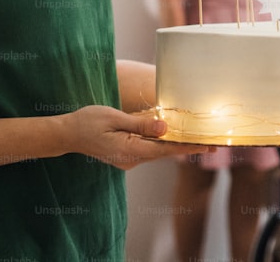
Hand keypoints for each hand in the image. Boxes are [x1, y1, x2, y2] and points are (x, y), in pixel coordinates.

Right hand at [65, 105, 208, 169]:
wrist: (66, 134)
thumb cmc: (88, 122)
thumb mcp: (115, 118)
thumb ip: (140, 124)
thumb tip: (165, 128)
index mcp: (129, 151)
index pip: (165, 149)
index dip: (188, 146)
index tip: (207, 145)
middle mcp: (131, 160)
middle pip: (165, 152)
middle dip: (187, 146)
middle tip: (213, 142)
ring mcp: (128, 160)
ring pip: (158, 151)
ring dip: (176, 144)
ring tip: (199, 137)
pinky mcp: (126, 155)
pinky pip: (149, 149)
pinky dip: (162, 142)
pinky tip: (174, 135)